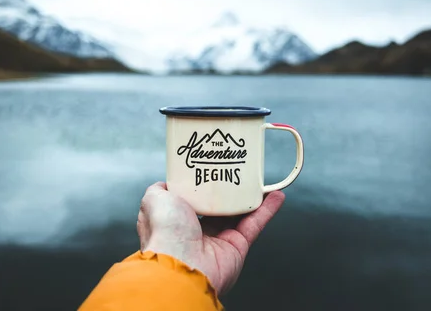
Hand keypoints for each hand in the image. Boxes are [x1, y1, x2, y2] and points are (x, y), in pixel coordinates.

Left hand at [137, 181, 284, 294]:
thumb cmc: (165, 232)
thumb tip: (164, 183)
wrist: (181, 263)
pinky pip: (255, 223)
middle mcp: (197, 231)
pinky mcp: (237, 246)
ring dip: (251, 196)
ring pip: (239, 212)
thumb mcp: (154, 200)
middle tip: (237, 170)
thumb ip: (158, 189)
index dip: (200, 185)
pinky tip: (276, 196)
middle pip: (217, 205)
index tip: (209, 167)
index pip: (191, 200)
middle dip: (228, 190)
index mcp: (177, 220)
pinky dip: (267, 210)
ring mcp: (218, 239)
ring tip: (260, 178)